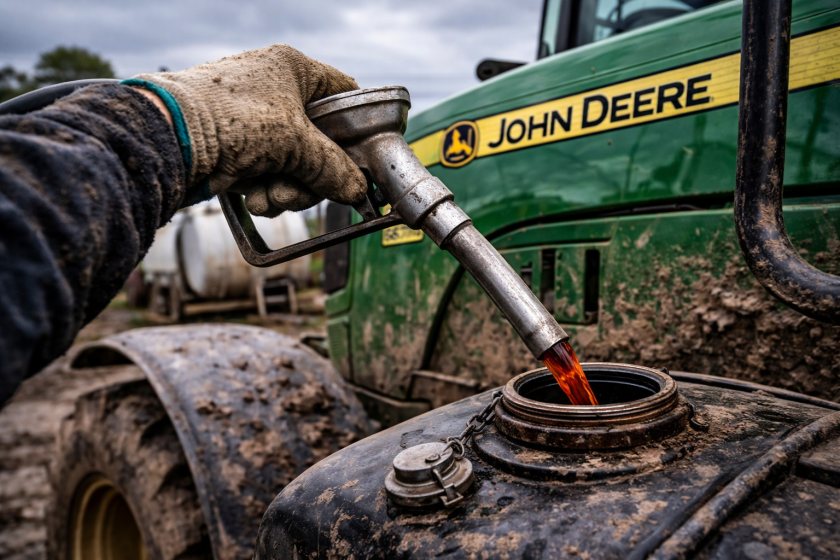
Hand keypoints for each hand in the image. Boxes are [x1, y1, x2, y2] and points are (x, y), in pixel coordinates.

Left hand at [133, 45, 366, 215]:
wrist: (165, 141)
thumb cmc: (231, 121)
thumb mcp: (294, 145)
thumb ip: (333, 167)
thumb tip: (357, 190)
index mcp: (291, 69)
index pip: (343, 94)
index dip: (356, 126)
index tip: (362, 159)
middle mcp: (273, 90)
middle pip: (318, 141)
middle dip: (311, 176)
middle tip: (303, 194)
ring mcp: (251, 120)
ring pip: (292, 164)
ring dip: (286, 189)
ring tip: (268, 198)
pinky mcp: (232, 147)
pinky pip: (265, 173)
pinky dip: (263, 190)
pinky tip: (251, 196)